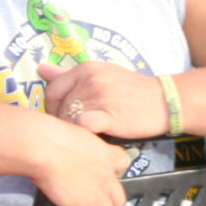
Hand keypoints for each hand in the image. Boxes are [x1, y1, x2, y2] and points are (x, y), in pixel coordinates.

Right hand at [27, 113, 134, 205]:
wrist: (46, 148)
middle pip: (119, 198)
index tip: (98, 174)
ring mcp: (100, 194)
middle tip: (89, 200)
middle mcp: (109, 176)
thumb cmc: (53, 136)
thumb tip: (74, 148)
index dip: (112, 171)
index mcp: (108, 154)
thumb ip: (84, 145)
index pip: (124, 163)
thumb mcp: (77, 133)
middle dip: (106, 201)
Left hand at [39, 61, 166, 139]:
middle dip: (63, 120)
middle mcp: (90, 80)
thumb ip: (69, 73)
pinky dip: (84, 134)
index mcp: (87, 68)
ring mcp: (100, 98)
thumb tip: (40, 68)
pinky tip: (94, 137)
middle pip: (60, 106)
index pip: (53, 88)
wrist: (165, 101)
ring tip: (87, 134)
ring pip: (69, 118)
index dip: (51, 106)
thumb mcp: (101, 73)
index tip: (61, 115)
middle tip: (76, 129)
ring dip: (74, 130)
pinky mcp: (109, 116)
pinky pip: (83, 127)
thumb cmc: (132, 89)